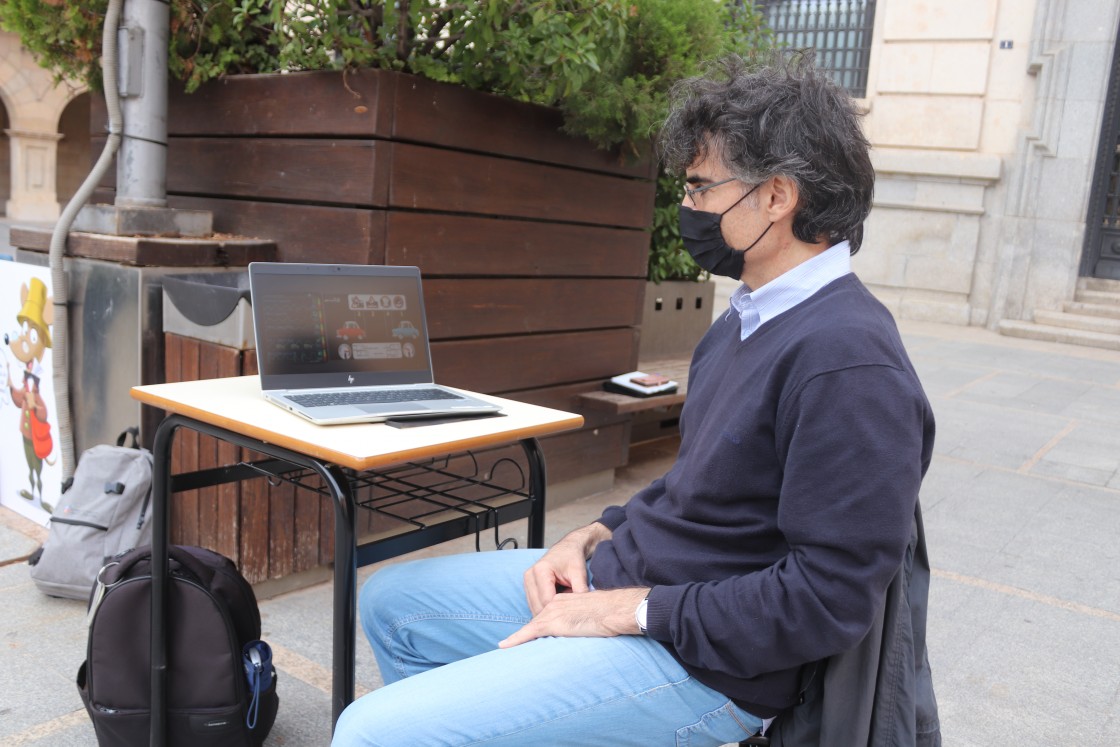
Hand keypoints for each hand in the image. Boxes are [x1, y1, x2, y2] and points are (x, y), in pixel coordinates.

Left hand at [499, 587, 648, 647]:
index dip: (538, 626)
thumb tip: (584, 631)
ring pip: (530, 628)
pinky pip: (529, 633)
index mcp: (563, 600)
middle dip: (524, 634)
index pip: (545, 614)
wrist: (612, 610)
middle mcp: (554, 604)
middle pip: (535, 621)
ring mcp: (551, 612)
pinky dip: (515, 639)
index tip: (528, 635)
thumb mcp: (592, 615)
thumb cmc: (609, 614)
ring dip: (517, 639)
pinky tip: (504, 645)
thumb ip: (583, 621)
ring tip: (505, 648)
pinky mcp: (552, 623)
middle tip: (508, 645)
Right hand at [522, 522, 610, 614]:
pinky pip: (534, 604)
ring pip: (534, 607)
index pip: (546, 601)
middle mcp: (530, 576)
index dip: (558, 611)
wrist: (568, 548)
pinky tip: (556, 608)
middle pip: (537, 606)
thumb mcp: (579, 573)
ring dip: (548, 612)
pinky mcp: (528, 586)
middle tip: (566, 620)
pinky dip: (545, 608)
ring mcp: (527, 581)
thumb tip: (582, 611)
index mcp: (541, 570)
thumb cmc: (573, 558)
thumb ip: (580, 591)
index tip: (570, 617)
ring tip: (562, 612)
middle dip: (552, 614)